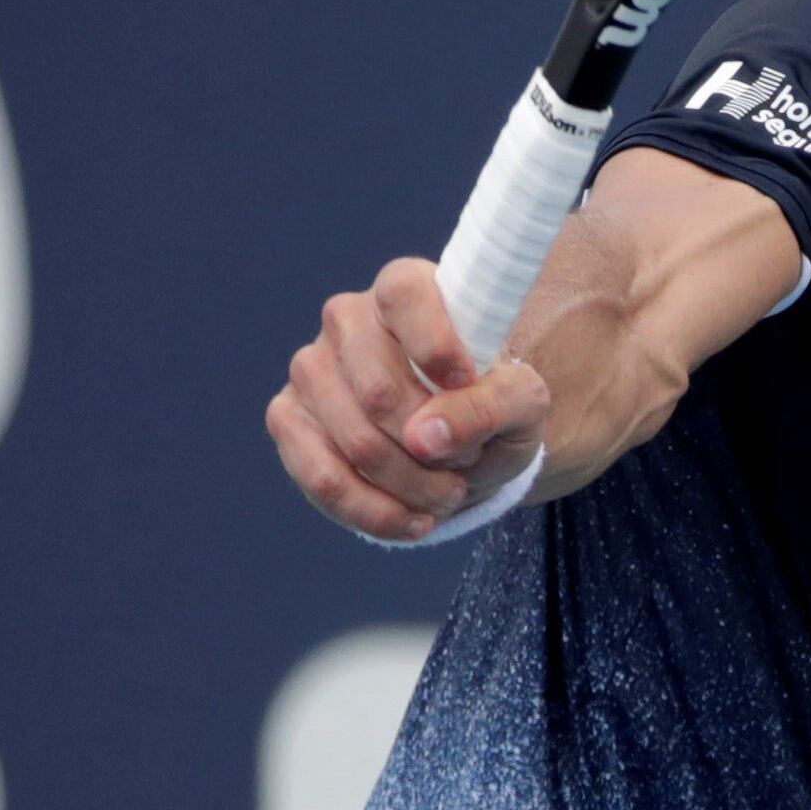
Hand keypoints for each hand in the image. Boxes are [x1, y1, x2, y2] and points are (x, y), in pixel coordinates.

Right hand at [268, 257, 550, 540]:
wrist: (460, 448)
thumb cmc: (491, 406)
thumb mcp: (522, 403)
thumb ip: (490, 405)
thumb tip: (425, 436)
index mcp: (405, 290)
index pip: (404, 294)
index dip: (434, 342)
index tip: (467, 382)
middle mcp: (347, 319)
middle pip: (378, 390)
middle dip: (433, 447)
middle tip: (468, 463)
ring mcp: (310, 368)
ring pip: (354, 441)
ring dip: (410, 485)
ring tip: (447, 493)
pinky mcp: (288, 419)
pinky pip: (320, 477)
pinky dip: (373, 511)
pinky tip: (411, 519)